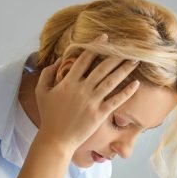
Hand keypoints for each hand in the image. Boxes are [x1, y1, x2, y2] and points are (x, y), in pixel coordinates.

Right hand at [34, 35, 139, 153]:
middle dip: (116, 56)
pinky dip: (126, 92)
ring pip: (111, 81)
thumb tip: (57, 61)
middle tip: (128, 48)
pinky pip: (115, 100)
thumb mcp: (41, 92)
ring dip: (124, 70)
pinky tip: (136, 84)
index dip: (96, 46)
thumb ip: (47, 74)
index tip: (105, 38)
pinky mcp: (99, 114)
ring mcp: (92, 101)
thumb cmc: (48, 116)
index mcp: (68, 81)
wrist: (55, 139)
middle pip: (102, 67)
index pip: (84, 59)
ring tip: (135, 61)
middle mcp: (82, 89)